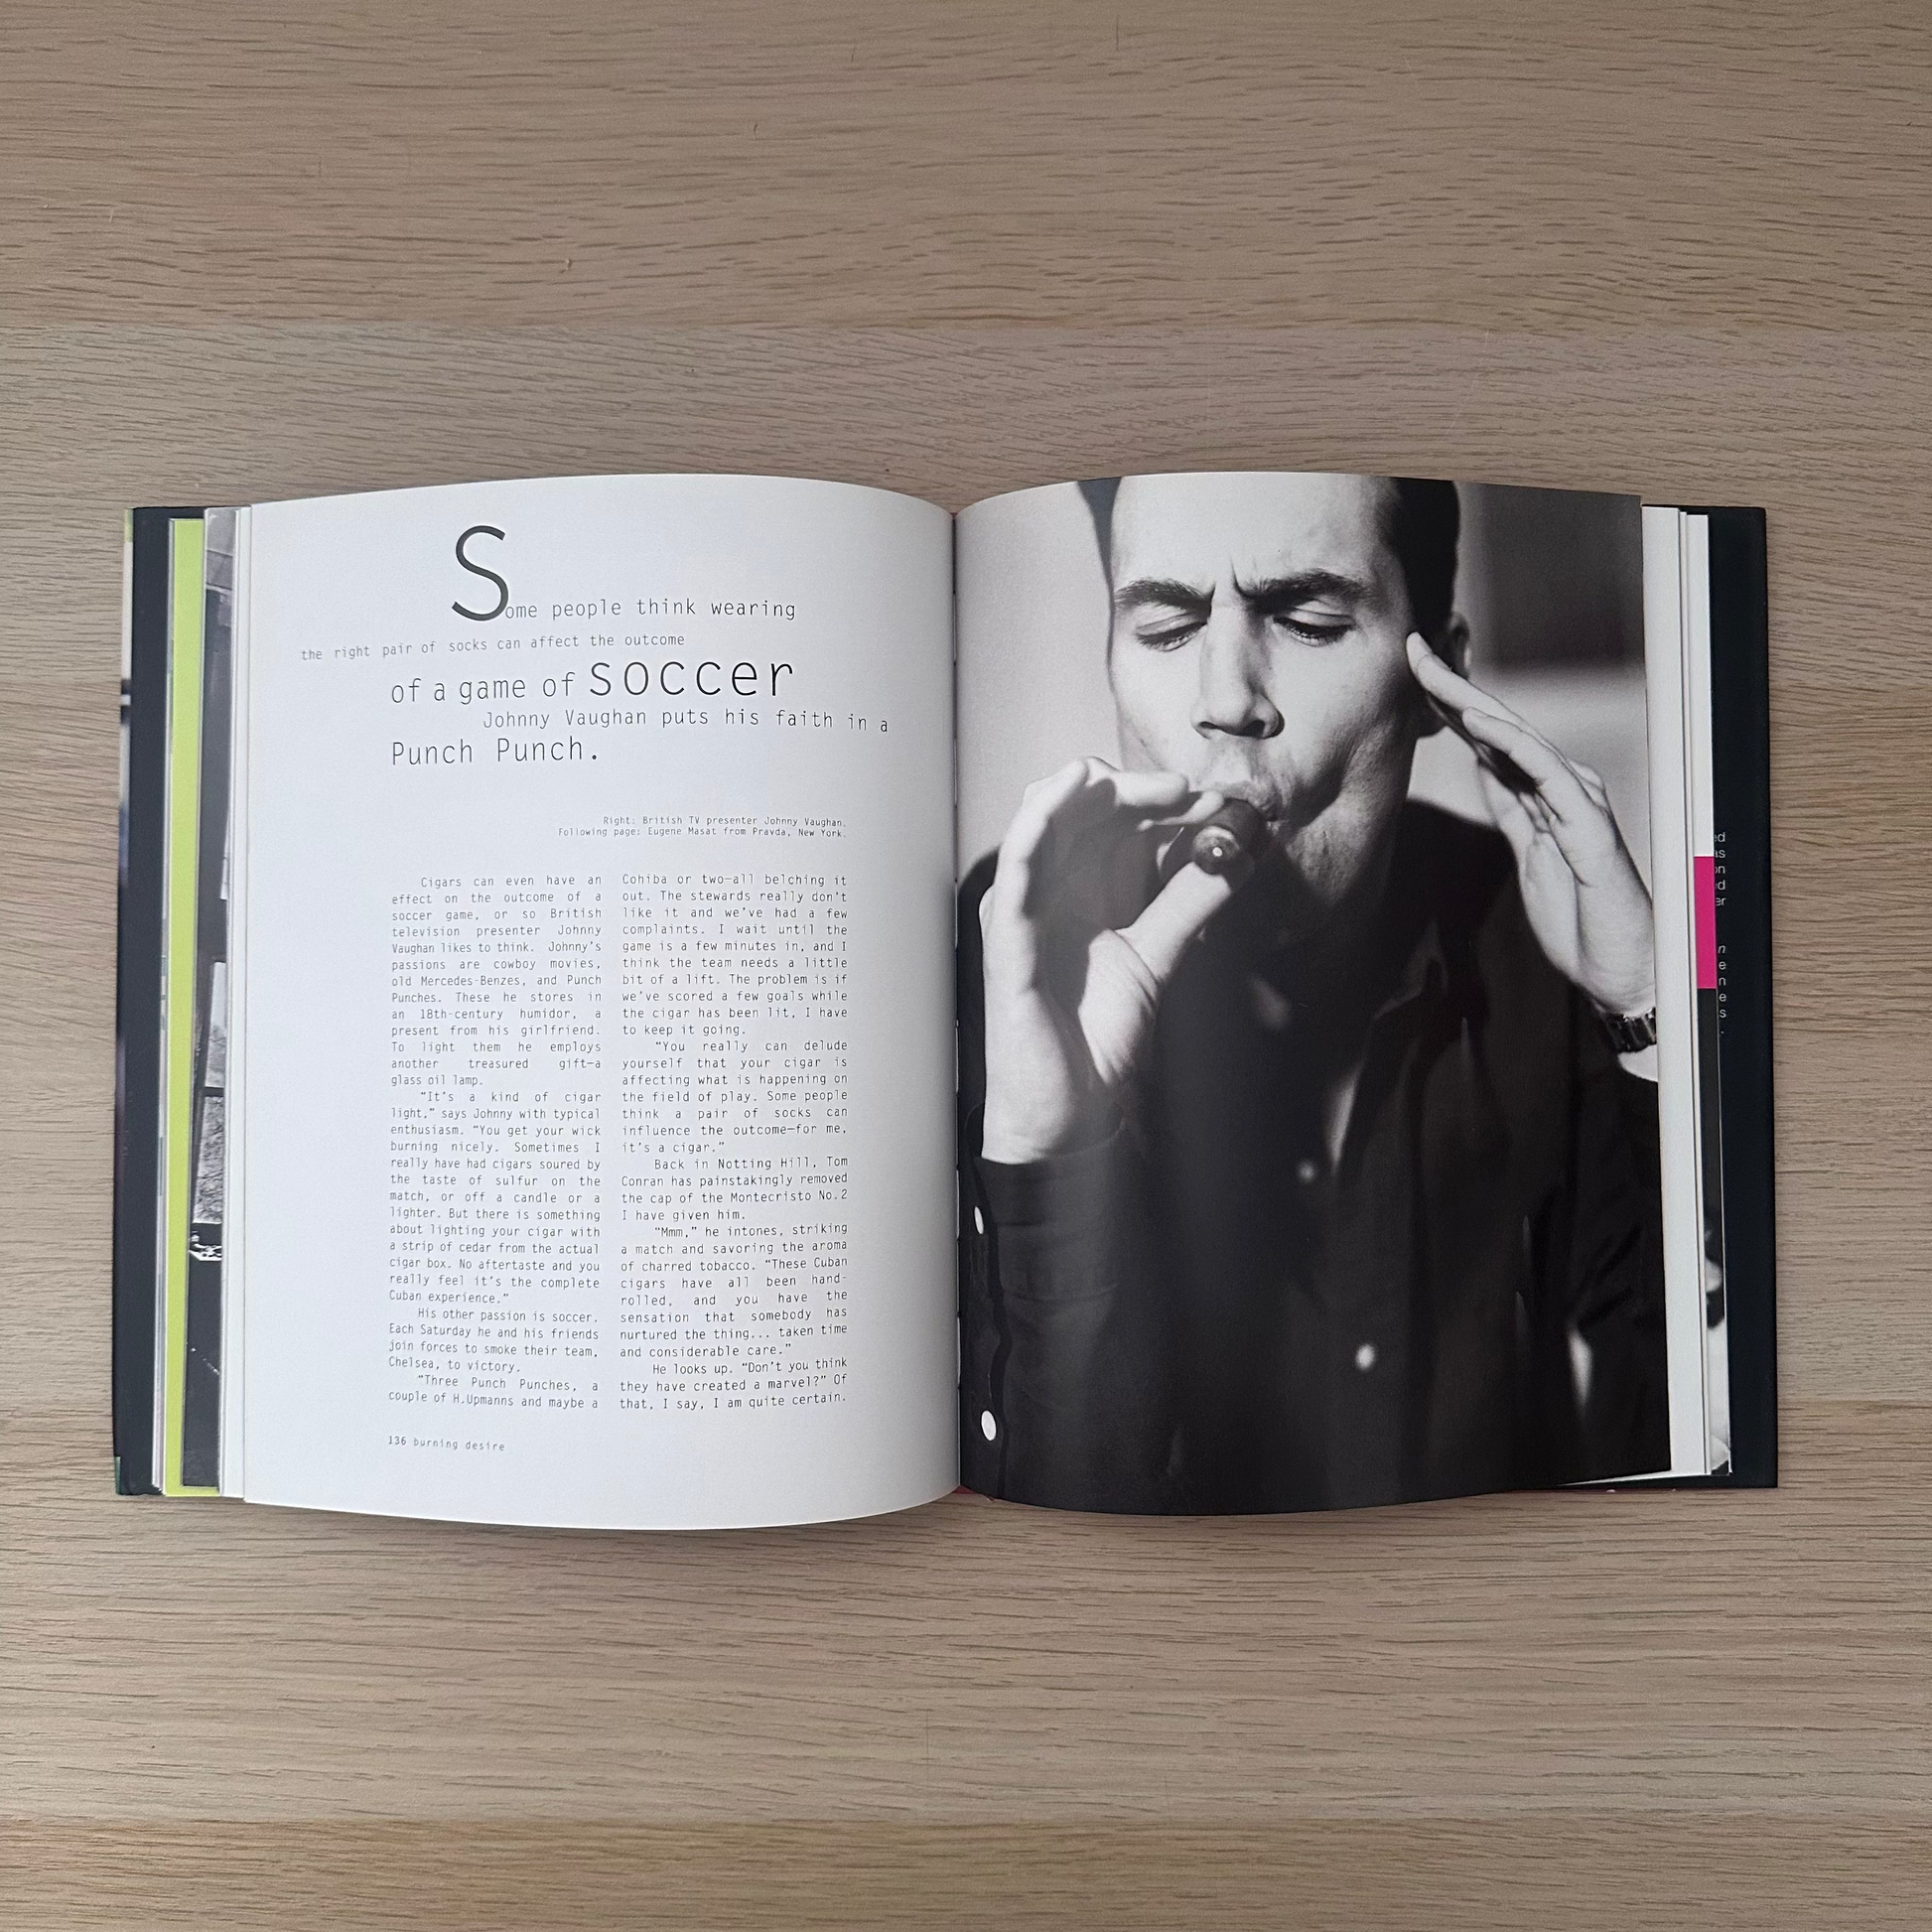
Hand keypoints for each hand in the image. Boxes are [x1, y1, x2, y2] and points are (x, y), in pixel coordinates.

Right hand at [979, 757, 1239, 1164]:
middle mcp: (1047, 887)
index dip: (1164, 799)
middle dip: (1140, 787)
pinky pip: (1016, 863)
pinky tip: (1069, 788)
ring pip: (1044, 816)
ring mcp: (1022, 906)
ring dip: (1097, 788)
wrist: (1069, 1110)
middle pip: (1082, 806)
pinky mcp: (1006, 933)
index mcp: (1080, 889)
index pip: (1114, 818)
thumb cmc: (1094, 1037)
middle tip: (1196, 791)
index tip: (1219, 802)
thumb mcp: (1158, 956)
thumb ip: (1192, 902)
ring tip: (1157, 787)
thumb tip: (1242, 852)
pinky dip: (1038, 818)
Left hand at [1406, 634, 1655, 1017]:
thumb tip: (1485, 767)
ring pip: (1518, 738)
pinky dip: (1509, 744)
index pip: (1490, 738)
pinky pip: (1544, 773)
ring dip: (1472, 702)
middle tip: (1412, 648)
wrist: (1621, 968)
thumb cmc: (1580, 917)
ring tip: (1432, 673)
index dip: (1450, 703)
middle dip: (1453, 686)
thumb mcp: (1529, 854)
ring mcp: (1577, 801)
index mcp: (1545, 793)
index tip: (1412, 671)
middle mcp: (1563, 786)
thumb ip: (1512, 808)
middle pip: (1499, 726)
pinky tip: (1475, 722)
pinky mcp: (1587, 825)